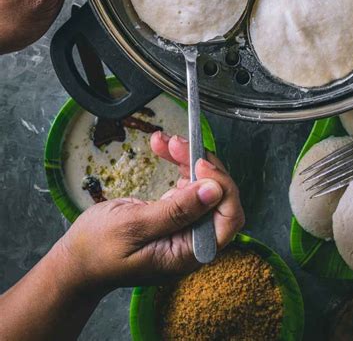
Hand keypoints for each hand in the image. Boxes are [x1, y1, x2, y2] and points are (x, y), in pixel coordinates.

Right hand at [57, 135, 244, 291]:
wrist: (75, 259)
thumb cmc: (98, 251)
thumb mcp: (134, 227)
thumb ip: (176, 211)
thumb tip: (213, 190)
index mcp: (189, 252)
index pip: (229, 217)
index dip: (222, 186)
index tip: (200, 163)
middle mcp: (192, 239)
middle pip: (218, 195)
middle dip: (201, 163)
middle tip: (177, 143)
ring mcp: (184, 225)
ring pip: (203, 184)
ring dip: (188, 158)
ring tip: (166, 141)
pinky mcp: (174, 212)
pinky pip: (186, 183)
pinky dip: (177, 162)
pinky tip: (163, 147)